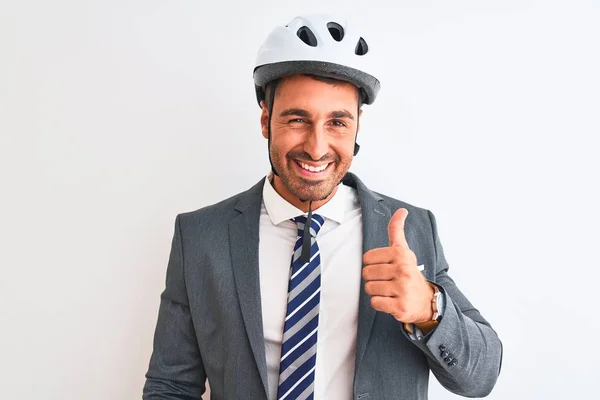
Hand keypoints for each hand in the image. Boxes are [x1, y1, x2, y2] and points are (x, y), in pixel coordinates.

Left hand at [362, 208, 433, 323]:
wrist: (426, 301)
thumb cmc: (409, 274)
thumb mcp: (404, 251)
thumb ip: (397, 231)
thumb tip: (401, 210)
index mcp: (401, 254)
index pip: (367, 257)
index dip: (372, 264)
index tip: (385, 267)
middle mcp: (403, 270)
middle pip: (366, 273)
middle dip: (373, 279)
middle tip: (388, 281)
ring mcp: (403, 289)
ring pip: (369, 288)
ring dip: (376, 292)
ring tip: (390, 291)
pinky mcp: (400, 307)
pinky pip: (375, 302)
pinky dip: (380, 304)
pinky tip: (391, 301)